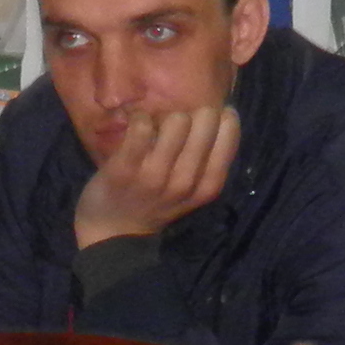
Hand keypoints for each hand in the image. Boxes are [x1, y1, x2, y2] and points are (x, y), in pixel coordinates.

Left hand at [72, 101, 240, 251]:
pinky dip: (140, 118)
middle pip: (205, 120)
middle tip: (177, 127)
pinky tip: (137, 127)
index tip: (206, 121)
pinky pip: (141, 126)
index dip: (221, 118)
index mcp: (207, 187)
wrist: (114, 231)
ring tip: (155, 129)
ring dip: (165, 117)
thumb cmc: (156, 203)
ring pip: (176, 120)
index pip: (229, 136)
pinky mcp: (125, 168)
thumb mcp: (193, 191)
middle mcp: (186, 182)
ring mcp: (154, 176)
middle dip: (193, 114)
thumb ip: (207, 161)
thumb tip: (220, 113)